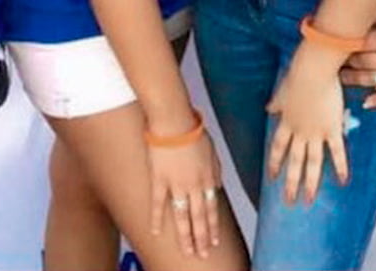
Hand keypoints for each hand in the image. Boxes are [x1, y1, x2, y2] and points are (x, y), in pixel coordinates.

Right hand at [148, 131, 222, 258]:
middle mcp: (194, 185)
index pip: (212, 208)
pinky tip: (156, 232)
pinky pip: (158, 203)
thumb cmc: (193, 130)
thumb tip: (218, 185)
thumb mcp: (212, 150)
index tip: (215, 241)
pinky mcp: (159, 180)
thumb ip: (216, 170)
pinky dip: (157, 219)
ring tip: (187, 251)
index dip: (213, 226)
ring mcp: (176, 184)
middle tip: (202, 254)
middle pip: (199, 218)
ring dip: (186, 236)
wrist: (174, 121)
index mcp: (208, 178)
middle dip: (202, 238)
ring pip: (182, 217)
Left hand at [266, 41, 346, 204]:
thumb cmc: (298, 75)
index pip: (278, 147)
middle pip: (294, 161)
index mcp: (287, 121)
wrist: (313, 71)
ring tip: (309, 199)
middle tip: (288, 201)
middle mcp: (300, 131)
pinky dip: (340, 166)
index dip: (275, 162)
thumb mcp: (283, 90)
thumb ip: (276, 102)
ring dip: (310, 182)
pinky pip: (337, 151)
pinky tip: (343, 181)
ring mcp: (316, 132)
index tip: (272, 176)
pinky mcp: (333, 129)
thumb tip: (268, 108)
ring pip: (312, 162)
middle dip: (290, 181)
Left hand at [341, 0, 375, 107]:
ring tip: (341, 79)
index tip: (330, 47)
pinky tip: (366, 103)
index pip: (353, 47)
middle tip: (332, 63)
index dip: (341, 47)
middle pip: (359, 65)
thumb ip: (372, 21)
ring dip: (355, 81)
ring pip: (371, 82)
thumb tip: (354, 24)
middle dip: (344, 63)